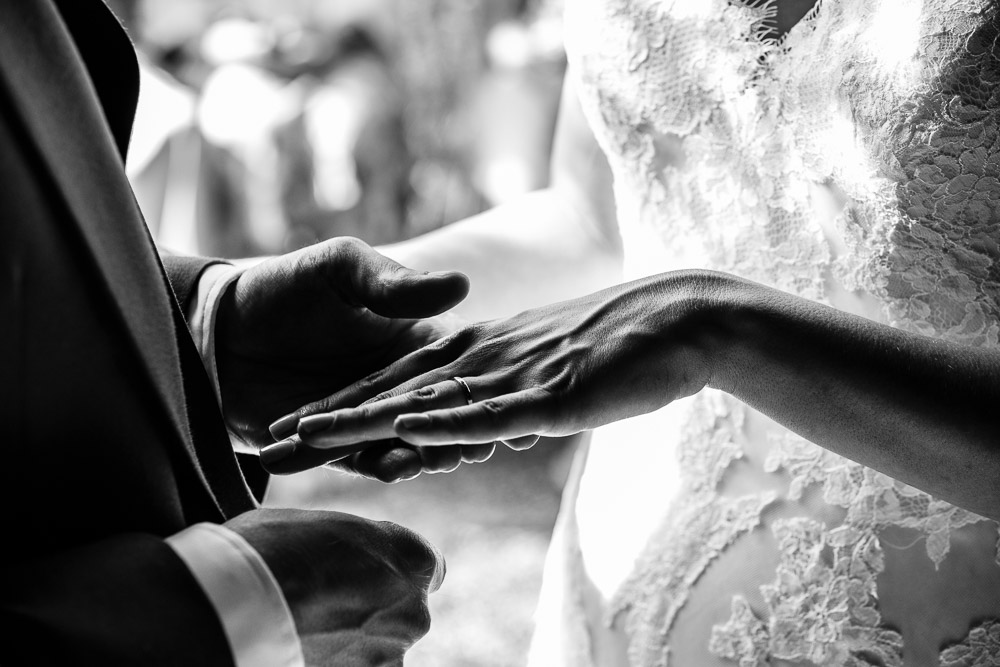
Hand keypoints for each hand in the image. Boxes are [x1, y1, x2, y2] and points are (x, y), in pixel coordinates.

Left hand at [215, 237, 490, 479]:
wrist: (214, 329)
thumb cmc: (285, 285)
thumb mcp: (343, 268)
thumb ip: (396, 284)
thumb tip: (461, 282)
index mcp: (412, 341)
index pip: (453, 369)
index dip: (475, 385)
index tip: (494, 400)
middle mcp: (396, 384)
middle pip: (436, 414)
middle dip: (457, 431)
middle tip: (472, 445)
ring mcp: (365, 418)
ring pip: (403, 443)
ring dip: (422, 454)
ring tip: (430, 460)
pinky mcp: (333, 446)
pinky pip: (361, 460)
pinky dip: (377, 465)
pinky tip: (393, 468)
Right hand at [226, 508, 442, 664]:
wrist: (235, 608)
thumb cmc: (271, 551)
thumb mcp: (320, 526)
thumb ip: (351, 547)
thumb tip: (341, 557)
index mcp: (411, 559)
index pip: (427, 570)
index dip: (394, 574)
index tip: (365, 576)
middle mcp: (413, 612)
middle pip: (401, 615)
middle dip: (368, 613)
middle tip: (320, 608)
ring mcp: (388, 658)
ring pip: (375, 652)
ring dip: (348, 648)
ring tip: (301, 633)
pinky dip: (331, 666)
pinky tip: (297, 653)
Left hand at [283, 273, 713, 457]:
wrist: (681, 314)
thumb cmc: (622, 342)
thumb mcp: (550, 364)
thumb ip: (511, 386)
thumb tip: (490, 418)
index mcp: (483, 350)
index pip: (406, 382)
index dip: (354, 404)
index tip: (303, 427)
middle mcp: (487, 357)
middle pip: (397, 391)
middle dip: (336, 416)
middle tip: (277, 440)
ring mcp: (517, 371)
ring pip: (428, 400)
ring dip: (367, 419)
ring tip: (308, 436)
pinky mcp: (552, 389)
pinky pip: (490, 406)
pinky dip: (445, 418)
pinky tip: (404, 430)